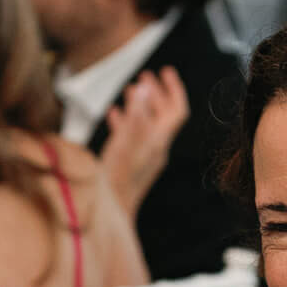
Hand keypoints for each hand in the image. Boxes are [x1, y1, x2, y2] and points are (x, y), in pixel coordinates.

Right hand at [99, 65, 189, 217]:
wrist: (109, 214)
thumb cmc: (116, 179)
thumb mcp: (124, 142)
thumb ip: (135, 115)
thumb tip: (144, 89)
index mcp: (158, 141)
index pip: (176, 110)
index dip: (173, 89)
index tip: (165, 72)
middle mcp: (156, 148)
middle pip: (162, 115)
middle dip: (155, 94)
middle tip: (144, 77)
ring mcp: (144, 157)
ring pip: (146, 125)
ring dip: (139, 106)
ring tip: (129, 90)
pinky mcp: (131, 164)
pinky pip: (132, 137)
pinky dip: (126, 121)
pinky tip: (113, 115)